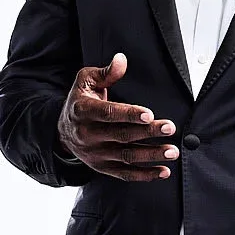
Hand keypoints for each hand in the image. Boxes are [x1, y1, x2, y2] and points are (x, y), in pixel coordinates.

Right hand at [57, 54, 178, 181]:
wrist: (62, 132)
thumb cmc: (80, 102)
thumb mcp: (86, 81)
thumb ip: (106, 72)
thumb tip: (122, 60)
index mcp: (83, 111)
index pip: (108, 113)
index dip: (129, 114)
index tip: (149, 114)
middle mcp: (88, 135)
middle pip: (122, 135)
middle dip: (148, 133)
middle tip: (170, 128)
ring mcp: (95, 154)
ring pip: (126, 156)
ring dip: (151, 155)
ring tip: (172, 152)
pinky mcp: (102, 167)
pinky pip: (125, 174)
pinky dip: (145, 175)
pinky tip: (163, 172)